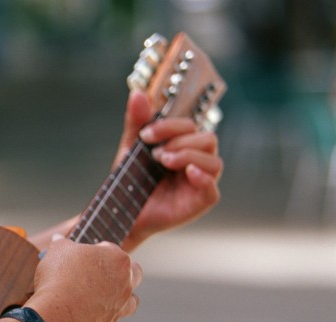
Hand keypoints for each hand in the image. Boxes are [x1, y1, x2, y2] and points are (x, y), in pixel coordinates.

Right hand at [26, 236, 141, 321]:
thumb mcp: (56, 251)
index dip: (98, 250)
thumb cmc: (58, 278)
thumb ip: (61, 244)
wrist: (56, 315)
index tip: (87, 253)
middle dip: (124, 273)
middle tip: (106, 274)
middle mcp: (125, 283)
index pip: (112, 249)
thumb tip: (58, 240)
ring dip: (124, 302)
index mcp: (117, 259)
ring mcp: (120, 308)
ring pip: (132, 304)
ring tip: (111, 301)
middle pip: (135, 274)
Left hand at [115, 90, 222, 249]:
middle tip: (156, 153)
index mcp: (183, 145)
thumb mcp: (130, 148)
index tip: (146, 134)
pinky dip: (202, 178)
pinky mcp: (201, 201)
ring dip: (188, 156)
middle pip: (207, 139)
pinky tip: (186, 173)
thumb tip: (138, 93)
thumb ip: (137, 122)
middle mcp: (196, 161)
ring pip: (214, 161)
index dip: (169, 126)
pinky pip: (212, 187)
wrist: (121, 212)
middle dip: (180, 142)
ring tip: (164, 162)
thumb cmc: (130, 181)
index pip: (189, 126)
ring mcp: (200, 181)